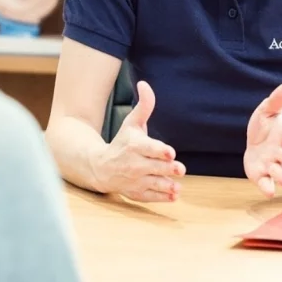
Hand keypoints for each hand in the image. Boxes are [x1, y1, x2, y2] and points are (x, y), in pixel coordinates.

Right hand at [95, 81, 185, 201]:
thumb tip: (145, 84)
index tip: (170, 153)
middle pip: (155, 167)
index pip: (149, 148)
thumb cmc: (122, 142)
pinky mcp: (136, 193)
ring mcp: (135, 180)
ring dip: (167, 185)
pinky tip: (174, 194)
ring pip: (154, 184)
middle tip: (180, 169)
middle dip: (168, 169)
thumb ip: (144, 106)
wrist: (100, 167)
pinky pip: (151, 197)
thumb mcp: (131, 123)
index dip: (160, 151)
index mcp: (134, 145)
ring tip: (177, 186)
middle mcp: (134, 164)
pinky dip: (162, 197)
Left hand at [244, 83, 281, 197]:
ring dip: (281, 175)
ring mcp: (271, 165)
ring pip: (278, 172)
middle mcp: (280, 152)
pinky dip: (267, 187)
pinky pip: (265, 182)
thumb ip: (277, 100)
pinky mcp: (260, 175)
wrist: (255, 145)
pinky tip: (269, 192)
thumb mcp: (267, 111)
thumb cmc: (265, 128)